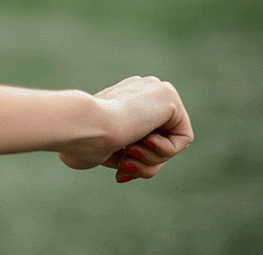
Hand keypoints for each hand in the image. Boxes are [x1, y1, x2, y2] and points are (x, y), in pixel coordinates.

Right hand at [58, 76, 193, 183]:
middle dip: (144, 164)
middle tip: (123, 169)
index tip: (119, 174)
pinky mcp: (168, 95)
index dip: (135, 161)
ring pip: (170, 141)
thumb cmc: (81, 142)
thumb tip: (128, 170)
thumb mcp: (102, 154)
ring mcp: (152, 90)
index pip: (141, 136)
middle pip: (158, 141)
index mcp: (118, 100)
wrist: (83, 127)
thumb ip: (121, 156)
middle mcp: (137, 91)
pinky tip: (145, 140)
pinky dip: (165, 151)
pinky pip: (182, 137)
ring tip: (129, 152)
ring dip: (151, 158)